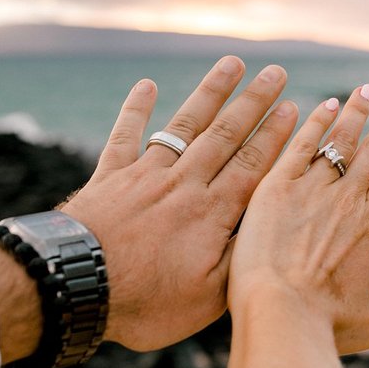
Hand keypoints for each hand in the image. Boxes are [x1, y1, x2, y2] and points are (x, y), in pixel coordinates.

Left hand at [59, 56, 297, 350]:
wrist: (76, 288)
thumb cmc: (145, 302)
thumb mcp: (207, 298)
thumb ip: (240, 259)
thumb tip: (268, 227)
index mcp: (211, 213)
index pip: (252, 165)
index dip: (274, 135)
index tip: (292, 106)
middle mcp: (182, 184)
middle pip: (225, 135)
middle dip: (253, 102)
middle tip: (275, 73)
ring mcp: (145, 176)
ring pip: (185, 125)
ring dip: (210, 93)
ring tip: (231, 64)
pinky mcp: (109, 177)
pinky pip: (125, 136)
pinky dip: (136, 110)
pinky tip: (147, 85)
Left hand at [228, 86, 368, 353]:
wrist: (280, 315)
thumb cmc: (325, 326)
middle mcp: (346, 199)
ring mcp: (310, 190)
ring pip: (339, 141)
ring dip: (355, 113)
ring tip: (366, 91)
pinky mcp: (275, 188)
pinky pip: (299, 146)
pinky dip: (314, 123)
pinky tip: (324, 105)